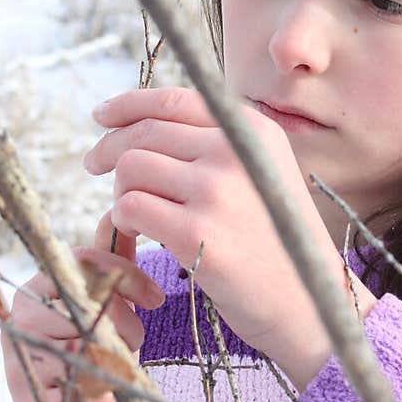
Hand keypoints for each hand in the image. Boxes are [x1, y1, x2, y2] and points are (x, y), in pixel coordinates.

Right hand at [1, 225, 164, 401]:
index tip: (155, 298)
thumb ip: (108, 268)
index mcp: (34, 292)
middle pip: (87, 305)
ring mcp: (20, 367)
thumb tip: (113, 213)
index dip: (124, 275)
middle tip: (134, 345)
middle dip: (126, 326)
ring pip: (89, 352)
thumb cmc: (89, 362)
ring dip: (118, 367)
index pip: (81, 262)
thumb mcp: (102, 311)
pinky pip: (89, 399)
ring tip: (116, 375)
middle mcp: (19, 324)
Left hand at [84, 85, 350, 369]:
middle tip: (93, 166)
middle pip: (144, 134)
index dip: (128, 105)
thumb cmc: (276, 242)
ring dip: (120, 191)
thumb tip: (140, 126)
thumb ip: (216, 144)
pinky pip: (129, 208)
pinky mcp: (196, 233)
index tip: (102, 116)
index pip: (173, 100)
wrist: (307, 301)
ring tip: (136, 215)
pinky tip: (140, 235)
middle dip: (110, 149)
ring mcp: (216, 191)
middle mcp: (235, 151)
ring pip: (130, 168)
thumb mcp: (263, 174)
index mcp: (253, 130)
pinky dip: (122, 220)